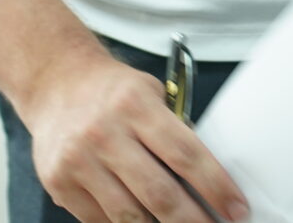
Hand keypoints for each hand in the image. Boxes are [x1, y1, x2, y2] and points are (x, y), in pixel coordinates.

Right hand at [21, 47, 248, 222]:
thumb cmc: (111, 91)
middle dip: (195, 221)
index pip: (186, 154)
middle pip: (160, 194)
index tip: (237, 209)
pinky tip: (145, 222)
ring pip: (131, 216)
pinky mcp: (59, 182)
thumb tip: (209, 181)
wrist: (55, 83)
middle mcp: (104, 132)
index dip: (216, 187)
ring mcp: (78, 160)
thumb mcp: (149, 93)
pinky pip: (102, 221)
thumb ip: (174, 131)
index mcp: (134, 104)